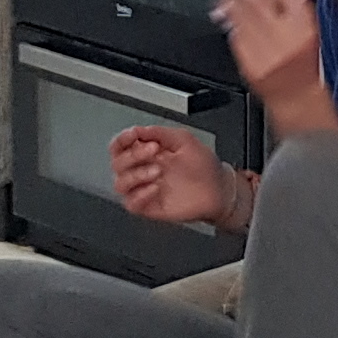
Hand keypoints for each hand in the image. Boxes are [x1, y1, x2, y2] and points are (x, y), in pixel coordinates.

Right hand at [109, 127, 235, 224]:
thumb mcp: (184, 140)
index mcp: (147, 153)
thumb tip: (140, 130)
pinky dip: (140, 195)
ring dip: (135, 175)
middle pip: (117, 163)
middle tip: (152, 151)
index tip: (134, 135)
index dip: (122, 140)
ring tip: (157, 171)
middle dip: (133, 155)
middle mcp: (143, 171)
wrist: (219, 189)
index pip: (120, 146)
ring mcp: (145, 189)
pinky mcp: (151, 206)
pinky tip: (155, 188)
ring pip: (120, 184)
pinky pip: (132, 204)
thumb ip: (160, 133)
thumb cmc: (204, 166)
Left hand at [215, 0, 325, 110]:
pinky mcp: (246, 62)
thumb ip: (294, 6)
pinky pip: (235, 35)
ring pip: (242, 16)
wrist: (294, 96)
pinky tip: (231, 14)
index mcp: (303, 28)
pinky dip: (232, 22)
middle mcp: (283, 38)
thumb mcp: (309, 30)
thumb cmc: (304, 64)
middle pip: (257, 1)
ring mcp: (261, 51)